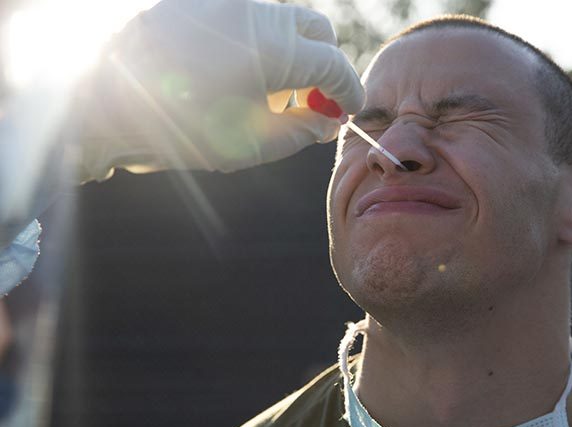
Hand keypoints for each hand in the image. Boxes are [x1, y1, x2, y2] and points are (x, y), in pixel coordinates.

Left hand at [76, 0, 363, 180]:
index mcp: (278, 48)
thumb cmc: (174, 126)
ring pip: (281, 20)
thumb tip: (328, 122)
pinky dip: (256, 43)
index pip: (335, 66)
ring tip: (266, 93)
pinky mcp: (199, 0)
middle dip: (324, 65)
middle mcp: (258, 13)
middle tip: (313, 101)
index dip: (350, 93)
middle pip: (316, 30)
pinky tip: (232, 74)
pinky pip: (246, 18)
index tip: (351, 111)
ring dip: (290, 53)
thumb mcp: (249, 143)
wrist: (96, 96)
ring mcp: (227, 2)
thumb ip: (301, 133)